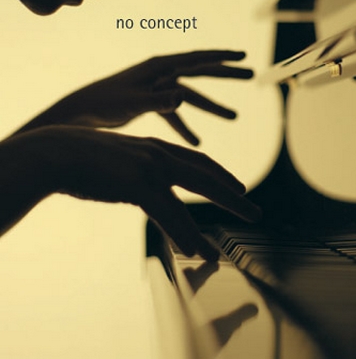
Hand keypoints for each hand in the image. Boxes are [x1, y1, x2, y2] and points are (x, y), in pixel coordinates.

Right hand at [0, 126, 260, 260]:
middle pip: (207, 175)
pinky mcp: (139, 183)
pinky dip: (183, 235)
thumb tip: (145, 184)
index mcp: (156, 147)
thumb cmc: (85, 157)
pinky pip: (168, 214)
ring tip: (222, 246)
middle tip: (254, 211)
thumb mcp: (121, 158)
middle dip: (233, 195)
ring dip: (211, 224)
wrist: (58, 151)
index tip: (238, 187)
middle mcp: (159, 154)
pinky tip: (194, 251)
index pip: (198, 160)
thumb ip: (138, 168)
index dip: (221, 174)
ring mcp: (151, 167)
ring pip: (194, 196)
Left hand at [14, 50, 252, 144]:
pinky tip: (196, 142)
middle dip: (226, 75)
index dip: (221, 57)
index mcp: (159, 67)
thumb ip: (158, 100)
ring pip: (192, 96)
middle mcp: (161, 74)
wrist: (79, 114)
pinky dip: (186, 127)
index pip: (196, 59)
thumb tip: (183, 98)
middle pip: (200, 72)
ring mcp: (157, 88)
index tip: (243, 56)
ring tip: (235, 117)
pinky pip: (175, 115)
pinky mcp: (151, 103)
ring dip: (212, 107)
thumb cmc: (102, 103)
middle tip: (252, 75)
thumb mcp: (131, 102)